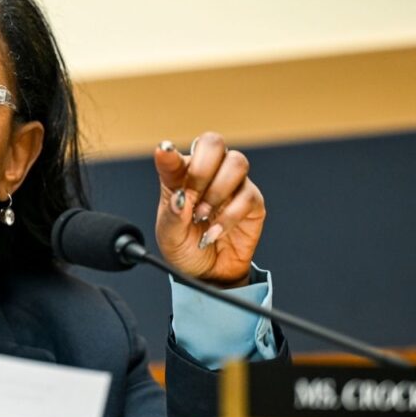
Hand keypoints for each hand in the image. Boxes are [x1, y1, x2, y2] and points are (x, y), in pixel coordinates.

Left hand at [153, 132, 265, 286]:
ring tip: (203, 216)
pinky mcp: (252, 202)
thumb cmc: (186, 247)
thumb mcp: (169, 236)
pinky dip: (228, 217)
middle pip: (214, 143)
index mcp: (180, 176)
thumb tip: (179, 198)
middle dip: (202, 168)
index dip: (169, 153)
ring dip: (217, 190)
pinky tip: (214, 233)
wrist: (209, 273)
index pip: (175, 157)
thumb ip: (172, 216)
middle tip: (191, 195)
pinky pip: (247, 196)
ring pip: (236, 162)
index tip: (163, 151)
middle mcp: (208, 174)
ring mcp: (232, 185)